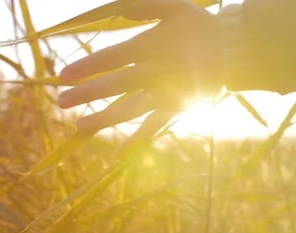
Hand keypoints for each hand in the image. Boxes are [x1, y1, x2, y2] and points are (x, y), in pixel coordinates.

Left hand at [58, 0, 221, 142]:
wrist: (234, 50)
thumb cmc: (201, 27)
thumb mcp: (174, 7)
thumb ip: (143, 7)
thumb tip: (114, 8)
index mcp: (153, 46)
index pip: (112, 57)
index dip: (87, 67)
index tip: (62, 76)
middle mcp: (156, 72)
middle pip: (116, 84)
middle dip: (88, 93)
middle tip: (61, 102)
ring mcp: (166, 93)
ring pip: (131, 108)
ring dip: (105, 118)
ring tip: (80, 127)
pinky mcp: (177, 108)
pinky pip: (155, 126)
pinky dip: (138, 140)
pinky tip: (120, 154)